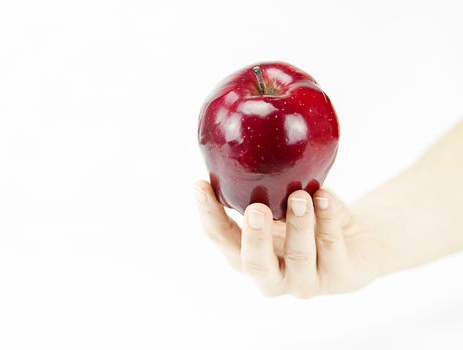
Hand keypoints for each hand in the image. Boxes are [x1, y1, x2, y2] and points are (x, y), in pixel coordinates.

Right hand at [194, 180, 387, 297]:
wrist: (358, 242)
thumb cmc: (309, 221)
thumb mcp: (282, 205)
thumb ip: (263, 191)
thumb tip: (241, 149)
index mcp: (249, 257)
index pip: (222, 239)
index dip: (209, 215)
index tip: (201, 184)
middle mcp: (273, 276)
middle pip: (254, 265)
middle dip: (254, 238)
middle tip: (255, 209)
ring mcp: (305, 281)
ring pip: (298, 257)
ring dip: (298, 225)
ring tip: (300, 195)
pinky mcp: (339, 277)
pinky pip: (331, 246)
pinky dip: (327, 219)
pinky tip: (323, 197)